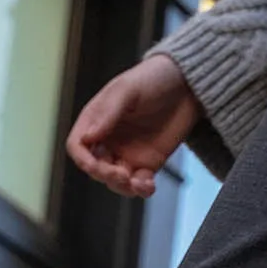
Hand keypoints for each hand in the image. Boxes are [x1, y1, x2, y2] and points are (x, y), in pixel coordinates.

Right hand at [67, 52, 200, 199]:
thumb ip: (107, 112)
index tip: (95, 166)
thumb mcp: (127, 89)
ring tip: (138, 183)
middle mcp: (109, 139)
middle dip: (105, 175)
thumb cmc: (153, 77)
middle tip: (122, 175)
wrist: (188, 84)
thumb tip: (87, 137)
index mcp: (96, 120)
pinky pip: (140, 183)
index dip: (83, 159)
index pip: (78, 146)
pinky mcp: (149, 163)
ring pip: (116, 181)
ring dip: (123, 187)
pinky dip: (142, 189)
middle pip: (95, 168)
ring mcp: (128, 153)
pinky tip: (148, 185)